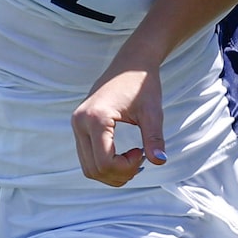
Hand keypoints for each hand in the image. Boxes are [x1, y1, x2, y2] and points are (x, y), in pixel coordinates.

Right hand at [72, 65, 166, 186]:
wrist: (130, 63)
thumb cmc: (142, 85)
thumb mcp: (153, 112)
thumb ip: (155, 138)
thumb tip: (160, 161)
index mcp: (96, 118)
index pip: (104, 163)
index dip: (127, 167)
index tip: (143, 152)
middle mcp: (79, 122)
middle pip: (94, 170)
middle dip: (119, 174)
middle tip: (141, 158)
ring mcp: (76, 124)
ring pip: (88, 168)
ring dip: (112, 172)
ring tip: (133, 158)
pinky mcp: (79, 126)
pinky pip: (87, 158)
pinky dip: (106, 164)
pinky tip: (124, 155)